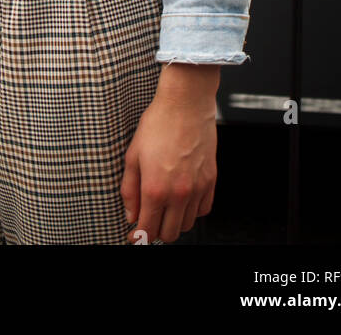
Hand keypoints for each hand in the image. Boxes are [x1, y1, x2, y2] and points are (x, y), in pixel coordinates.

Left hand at [120, 63, 218, 243]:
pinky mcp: (211, 180)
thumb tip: (130, 214)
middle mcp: (178, 193)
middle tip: (149, 220)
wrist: (186, 103)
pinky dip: (192, 211)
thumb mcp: (133, 155)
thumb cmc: (158, 123)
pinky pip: (203, 210)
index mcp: (155, 188)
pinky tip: (183, 199)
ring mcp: (197, 188)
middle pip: (169, 233)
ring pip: (187, 225)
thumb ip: (129, 189)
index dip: (139, 238)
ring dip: (175, 222)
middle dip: (156, 231)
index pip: (148, 230)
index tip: (135, 236)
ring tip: (165, 207)